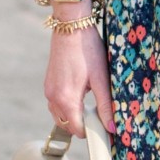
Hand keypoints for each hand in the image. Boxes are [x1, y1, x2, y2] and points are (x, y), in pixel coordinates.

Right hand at [43, 21, 115, 136]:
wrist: (71, 26)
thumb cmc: (88, 50)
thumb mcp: (101, 78)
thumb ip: (105, 105)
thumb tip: (111, 128)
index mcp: (66, 100)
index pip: (77, 130)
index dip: (92, 132)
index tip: (105, 128)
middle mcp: (53, 98)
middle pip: (67, 126)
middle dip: (83, 126)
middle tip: (100, 116)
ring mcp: (48, 91)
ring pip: (60, 116)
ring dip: (74, 117)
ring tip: (91, 105)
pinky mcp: (48, 83)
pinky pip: (56, 105)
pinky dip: (67, 107)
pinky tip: (81, 95)